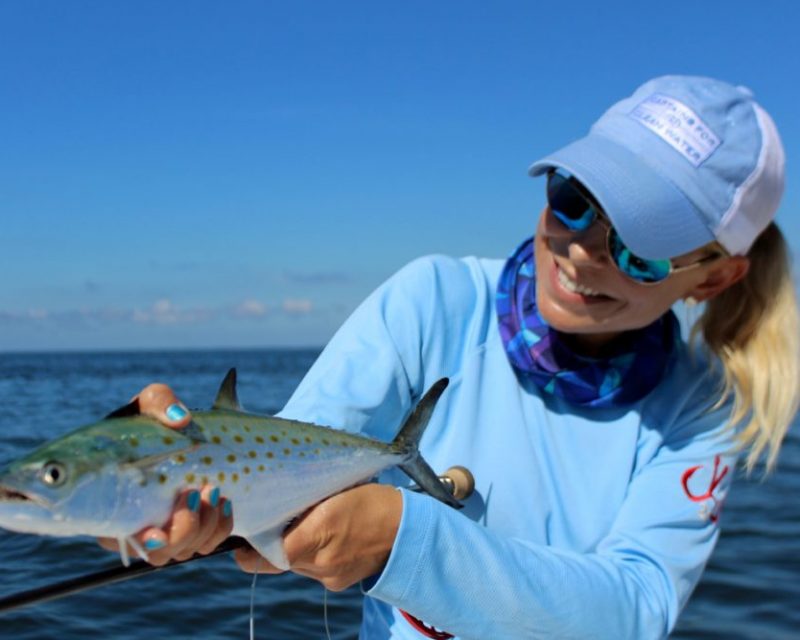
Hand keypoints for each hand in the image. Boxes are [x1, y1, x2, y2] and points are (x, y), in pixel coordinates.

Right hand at [97, 383, 232, 564]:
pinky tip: (224, 502)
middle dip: (184, 529)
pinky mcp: (195, 530)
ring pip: (187, 550)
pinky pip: (209, 542)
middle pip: (160, 554)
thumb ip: (159, 401)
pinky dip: (220, 525)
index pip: (115, 539)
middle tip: (197, 490)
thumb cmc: (153, 420)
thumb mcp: (151, 402)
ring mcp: (168, 531)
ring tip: (213, 490)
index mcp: (113, 503)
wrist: (184, 433)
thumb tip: (180, 419)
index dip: (140, 542)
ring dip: (205, 525)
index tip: (157, 531)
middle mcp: (139, 526)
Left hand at [234, 483, 402, 590]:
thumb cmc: (372, 500)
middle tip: (273, 520)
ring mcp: (329, 576)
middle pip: (279, 559)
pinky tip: (327, 537)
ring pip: (295, 564)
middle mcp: (321, 561)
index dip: (248, 550)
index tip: (240, 542)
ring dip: (293, 547)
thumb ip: (304, 502)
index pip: (268, 555)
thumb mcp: (336, 492)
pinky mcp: (337, 584)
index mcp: (320, 531)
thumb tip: (271, 504)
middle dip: (273, 542)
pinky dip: (312, 554)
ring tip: (309, 524)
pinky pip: (311, 569)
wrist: (408, 529)